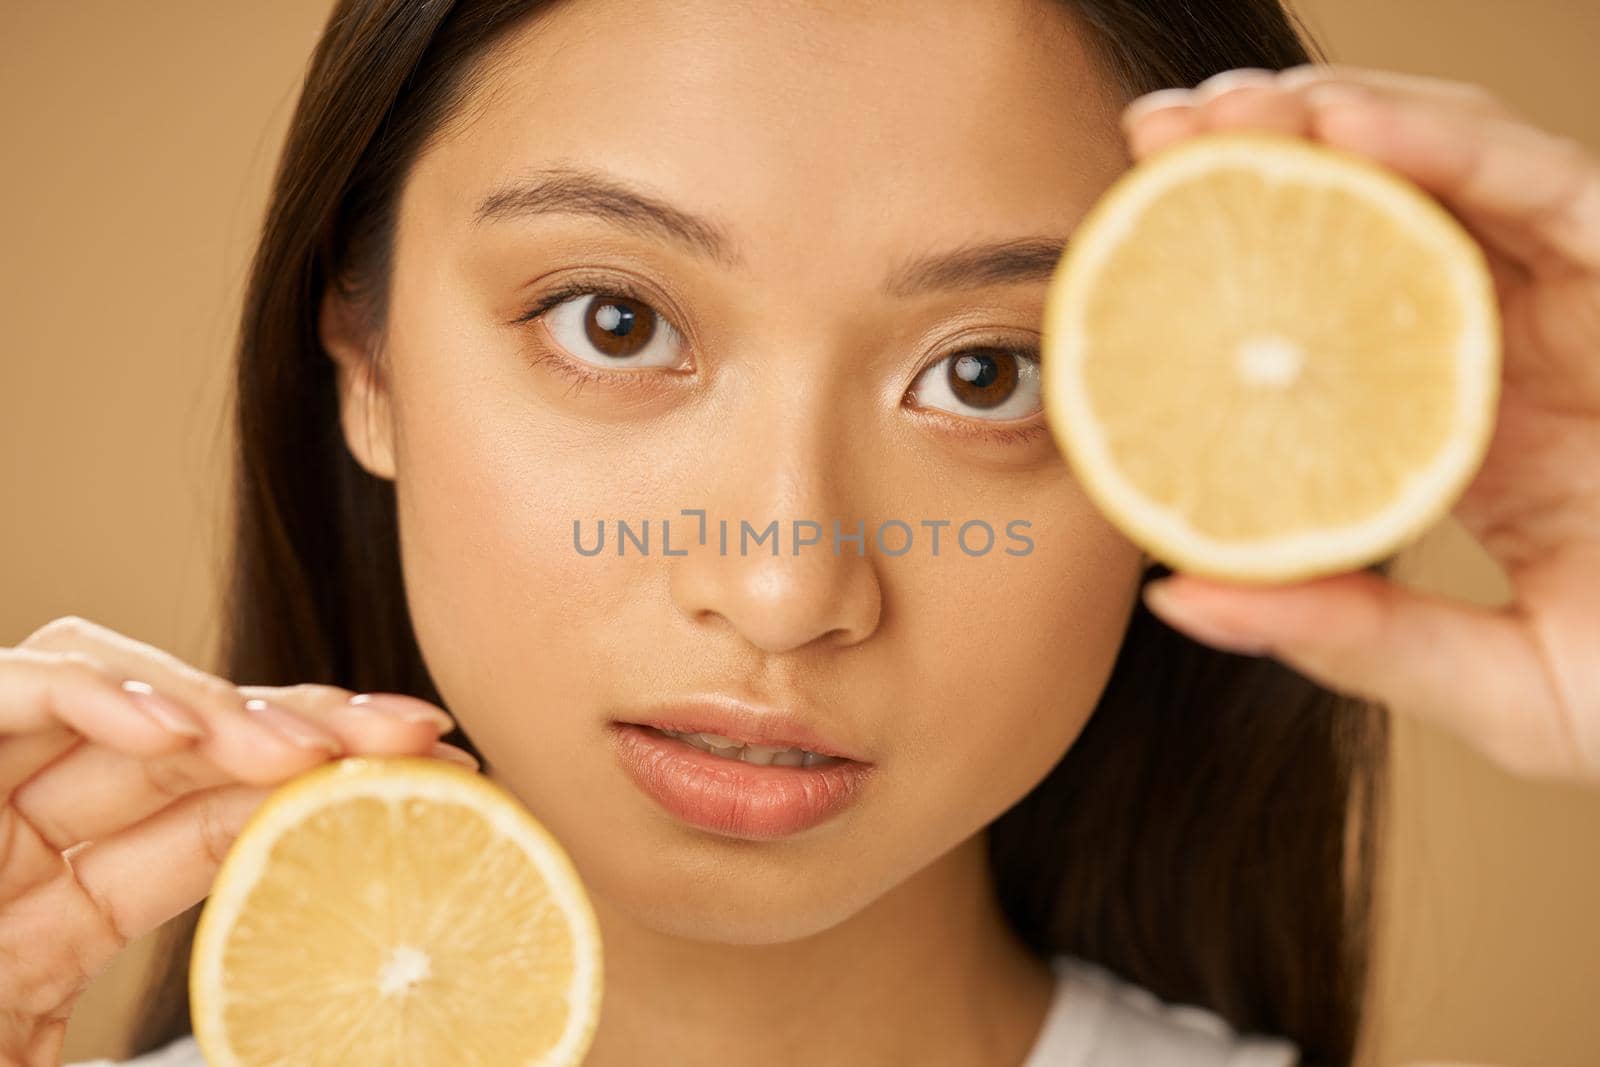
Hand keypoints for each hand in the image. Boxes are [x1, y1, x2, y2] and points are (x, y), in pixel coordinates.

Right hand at [0, 616, 475, 1066]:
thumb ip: (237, 1008)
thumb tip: (379, 1033)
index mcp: (61, 919)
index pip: (214, 818)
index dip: (328, 785)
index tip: (444, 775)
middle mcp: (21, 851)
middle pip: (182, 745)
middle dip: (311, 724)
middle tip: (420, 733)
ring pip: (114, 695)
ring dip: (228, 706)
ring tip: (316, 750)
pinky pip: (9, 691)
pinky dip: (97, 692)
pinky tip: (179, 730)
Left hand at [1119, 65, 1599, 785]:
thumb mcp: (1494, 686)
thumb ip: (1349, 637)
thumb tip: (1173, 593)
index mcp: (1465, 424)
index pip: (1334, 313)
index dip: (1231, 263)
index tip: (1120, 236)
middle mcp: (1523, 347)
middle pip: (1387, 212)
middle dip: (1265, 153)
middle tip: (1151, 134)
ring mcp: (1592, 308)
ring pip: (1460, 169)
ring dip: (1335, 119)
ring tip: (1219, 112)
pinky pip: (1552, 190)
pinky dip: (1452, 146)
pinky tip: (1343, 127)